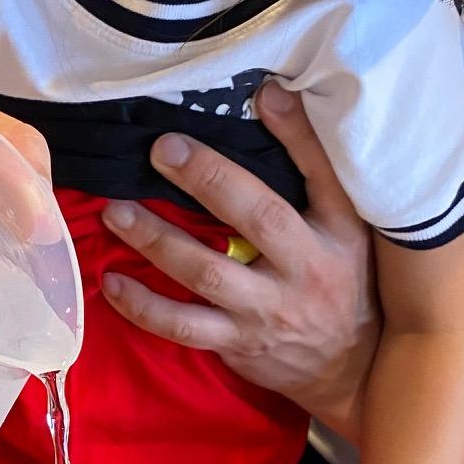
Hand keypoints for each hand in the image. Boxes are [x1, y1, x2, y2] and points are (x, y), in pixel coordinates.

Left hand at [99, 86, 379, 439]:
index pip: (322, 176)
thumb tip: (272, 93)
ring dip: (157, 242)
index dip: (294, 136)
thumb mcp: (346, 225)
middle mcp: (304, 271)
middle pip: (257, 219)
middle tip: (160, 150)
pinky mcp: (238, 345)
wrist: (351, 369)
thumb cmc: (345, 280)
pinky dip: (145, 307)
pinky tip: (112, 283)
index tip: (259, 96)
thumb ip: (313, 163)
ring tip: (115, 212)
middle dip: (207, 181)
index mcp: (337, 234)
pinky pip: (184, 327)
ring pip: (208, 275)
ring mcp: (267, 312)